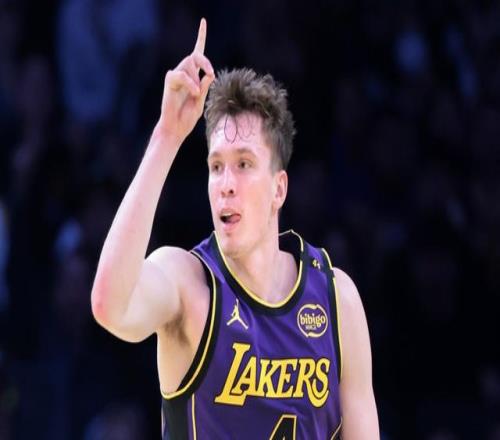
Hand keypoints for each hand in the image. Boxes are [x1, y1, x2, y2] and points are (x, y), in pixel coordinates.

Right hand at [158, 18, 214, 145]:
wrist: (175, 128)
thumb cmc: (187, 118)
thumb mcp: (201, 101)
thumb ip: (205, 87)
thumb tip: (210, 74)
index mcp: (193, 77)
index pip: (198, 54)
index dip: (201, 37)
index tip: (203, 21)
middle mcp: (184, 73)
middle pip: (195, 56)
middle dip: (205, 62)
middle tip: (211, 73)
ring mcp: (176, 76)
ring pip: (189, 65)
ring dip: (196, 79)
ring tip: (196, 94)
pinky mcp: (170, 81)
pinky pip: (182, 75)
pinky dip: (190, 84)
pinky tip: (193, 93)